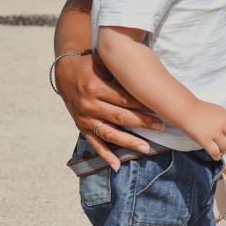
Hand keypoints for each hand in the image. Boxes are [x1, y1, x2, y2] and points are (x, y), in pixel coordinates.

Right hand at [54, 52, 164, 170]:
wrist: (64, 71)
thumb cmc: (89, 63)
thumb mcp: (102, 59)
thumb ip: (120, 66)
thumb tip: (145, 70)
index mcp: (95, 86)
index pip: (124, 99)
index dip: (142, 104)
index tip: (160, 108)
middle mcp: (89, 104)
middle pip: (120, 117)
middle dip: (142, 122)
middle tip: (161, 126)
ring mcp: (85, 118)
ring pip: (110, 133)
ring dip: (129, 142)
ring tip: (146, 148)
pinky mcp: (81, 127)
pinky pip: (94, 143)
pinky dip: (105, 156)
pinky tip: (117, 166)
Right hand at [184, 100, 225, 159]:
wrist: (186, 110)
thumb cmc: (201, 110)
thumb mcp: (218, 110)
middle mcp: (223, 124)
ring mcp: (214, 132)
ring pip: (225, 147)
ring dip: (222, 150)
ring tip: (218, 149)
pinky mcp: (205, 140)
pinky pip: (215, 152)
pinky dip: (216, 156)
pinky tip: (214, 155)